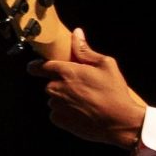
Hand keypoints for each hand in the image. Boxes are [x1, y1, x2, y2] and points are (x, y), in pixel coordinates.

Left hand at [42, 27, 146, 147]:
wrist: (118, 122)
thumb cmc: (114, 92)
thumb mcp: (105, 64)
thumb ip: (85, 50)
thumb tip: (76, 34)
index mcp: (66, 72)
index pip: (39, 66)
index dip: (36, 66)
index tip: (37, 67)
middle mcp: (56, 88)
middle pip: (50, 83)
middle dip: (60, 83)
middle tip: (80, 87)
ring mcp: (56, 105)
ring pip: (54, 98)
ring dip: (63, 98)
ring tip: (84, 100)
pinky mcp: (58, 119)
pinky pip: (56, 112)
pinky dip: (65, 111)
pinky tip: (81, 111)